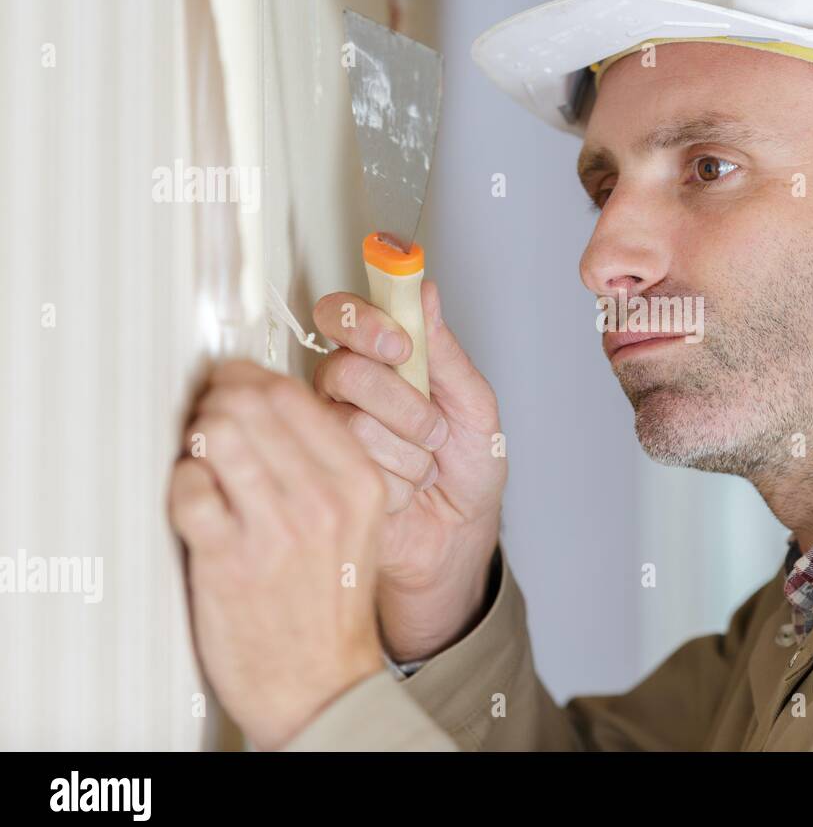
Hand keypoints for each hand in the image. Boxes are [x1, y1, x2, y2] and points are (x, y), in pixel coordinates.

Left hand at [168, 361, 386, 749]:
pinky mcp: (227, 559)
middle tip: (209, 416)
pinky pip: (187, 487)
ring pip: (216, 434)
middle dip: (217, 400)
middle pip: (250, 402)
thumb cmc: (330, 602)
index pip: (294, 394)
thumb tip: (266, 400)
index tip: (235, 387)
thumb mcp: (358, 523)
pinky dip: (181, 486)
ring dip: (196, 436)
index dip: (249, 380)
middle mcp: (322, 499)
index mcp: (359, 482)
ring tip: (201, 456)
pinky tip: (197, 502)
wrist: (322, 683)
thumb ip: (326, 463)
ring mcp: (274, 528)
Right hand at [312, 279, 505, 661]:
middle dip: (403, 404)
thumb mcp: (474, 405)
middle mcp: (342, 391)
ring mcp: (328, 436)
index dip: (362, 323)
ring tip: (426, 468)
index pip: (341, 316)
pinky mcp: (325, 481)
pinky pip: (356, 470)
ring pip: (354, 426)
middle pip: (344, 371)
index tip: (399, 344)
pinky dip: (400, 486)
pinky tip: (406, 494)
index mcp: (377, 359)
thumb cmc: (467, 466)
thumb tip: (425, 290)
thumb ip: (445, 352)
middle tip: (435, 429)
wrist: (460, 535)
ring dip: (410, 454)